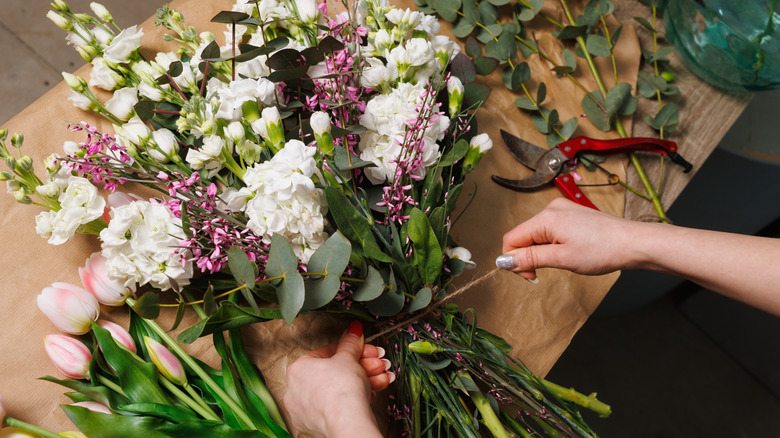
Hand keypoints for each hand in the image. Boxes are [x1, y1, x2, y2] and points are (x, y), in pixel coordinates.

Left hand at [283, 321, 393, 437]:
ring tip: (381, 377)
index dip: (349, 350)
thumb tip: (353, 329)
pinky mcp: (316, 426)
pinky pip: (336, 407)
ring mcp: (305, 411)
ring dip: (363, 381)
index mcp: (297, 369)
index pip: (326, 353)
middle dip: (360, 366)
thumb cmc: (342, 389)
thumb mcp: (349, 357)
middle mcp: (295, 390)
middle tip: (376, 363)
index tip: (363, 349)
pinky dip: (354, 399)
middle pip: (333, 372)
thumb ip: (350, 342)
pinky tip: (372, 393)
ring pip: (337, 390)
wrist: (348, 422)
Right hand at [497, 198, 637, 281]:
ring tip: (562, 261)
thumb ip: (529, 258)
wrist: (633, 243)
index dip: (513, 260)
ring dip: (540, 252)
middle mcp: (551, 209)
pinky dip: (551, 244)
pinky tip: (568, 252)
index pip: (511, 239)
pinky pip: (549, 230)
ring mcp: (562, 210)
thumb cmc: (603, 249)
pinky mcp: (571, 214)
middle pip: (523, 235)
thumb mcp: (561, 259)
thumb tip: (503, 261)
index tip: (528, 276)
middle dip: (527, 257)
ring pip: (536, 234)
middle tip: (543, 274)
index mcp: (545, 217)